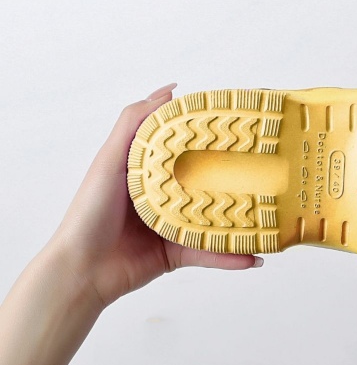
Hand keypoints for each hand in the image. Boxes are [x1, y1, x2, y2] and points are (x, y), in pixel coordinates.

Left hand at [48, 84, 261, 309]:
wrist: (79, 272)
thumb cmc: (89, 213)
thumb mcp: (110, 160)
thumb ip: (133, 123)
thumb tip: (168, 92)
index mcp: (149, 171)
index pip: (185, 147)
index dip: (208, 136)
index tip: (238, 125)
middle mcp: (164, 196)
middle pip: (206, 182)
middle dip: (234, 177)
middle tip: (264, 168)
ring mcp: (173, 225)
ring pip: (215, 219)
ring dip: (242, 221)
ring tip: (269, 214)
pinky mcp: (176, 254)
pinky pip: (210, 254)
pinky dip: (232, 257)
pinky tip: (253, 256)